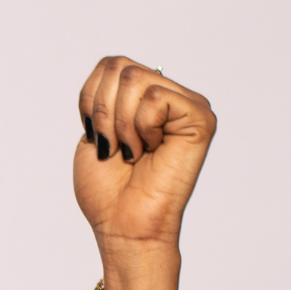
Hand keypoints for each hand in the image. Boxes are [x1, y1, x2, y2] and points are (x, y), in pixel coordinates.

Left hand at [73, 57, 214, 289]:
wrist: (122, 226)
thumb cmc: (108, 190)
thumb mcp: (94, 132)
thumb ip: (105, 94)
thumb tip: (120, 66)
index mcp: (145, 99)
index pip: (110, 64)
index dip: (90, 100)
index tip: (97, 136)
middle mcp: (170, 96)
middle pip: (119, 66)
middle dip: (101, 111)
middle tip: (114, 147)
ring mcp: (189, 106)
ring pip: (136, 78)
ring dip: (119, 123)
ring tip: (133, 151)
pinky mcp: (201, 119)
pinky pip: (156, 98)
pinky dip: (141, 126)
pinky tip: (150, 150)